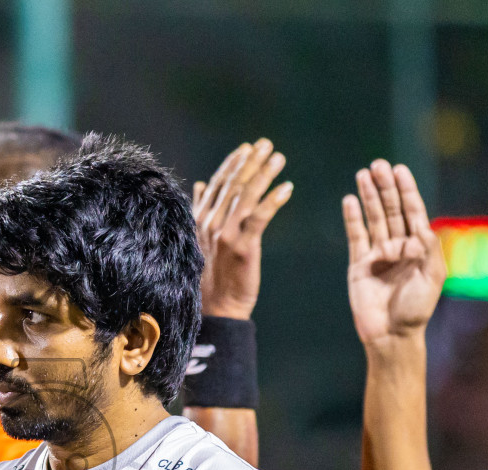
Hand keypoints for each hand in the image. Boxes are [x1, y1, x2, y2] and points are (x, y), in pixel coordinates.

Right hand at [193, 138, 292, 319]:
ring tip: (278, 158)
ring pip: (246, 196)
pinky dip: (273, 200)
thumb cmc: (210, 276)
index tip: (247, 148)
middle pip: (234, 184)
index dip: (233, 163)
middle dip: (250, 162)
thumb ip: (201, 209)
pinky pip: (259, 218)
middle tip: (266, 144)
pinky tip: (287, 188)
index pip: (219, 183)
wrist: (216, 308)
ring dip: (263, 174)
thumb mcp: (201, 239)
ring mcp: (225, 234)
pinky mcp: (242, 247)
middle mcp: (210, 222)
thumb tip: (201, 184)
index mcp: (200, 219)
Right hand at [342, 160, 445, 349]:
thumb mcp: (433, 277)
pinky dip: (353, 218)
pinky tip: (350, 200)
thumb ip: (429, 248)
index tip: (399, 170)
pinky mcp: (359, 265)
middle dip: (385, 187)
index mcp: (419, 247)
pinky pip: (356, 237)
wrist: (391, 335)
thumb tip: (420, 225)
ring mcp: (378, 254)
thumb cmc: (417, 309)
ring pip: (374, 219)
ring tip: (363, 174)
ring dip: (369, 197)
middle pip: (392, 210)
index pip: (413, 211)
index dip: (407, 190)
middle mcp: (399, 246)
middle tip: (378, 165)